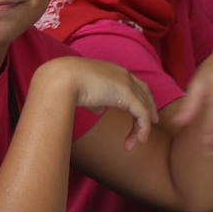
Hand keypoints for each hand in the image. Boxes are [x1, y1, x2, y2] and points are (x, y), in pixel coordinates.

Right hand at [40, 56, 157, 149]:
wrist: (61, 79)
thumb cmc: (63, 84)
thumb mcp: (81, 91)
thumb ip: (94, 100)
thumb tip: (100, 110)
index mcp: (111, 70)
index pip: (132, 84)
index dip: (139, 97)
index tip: (139, 112)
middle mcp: (122, 74)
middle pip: (144, 93)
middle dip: (149, 109)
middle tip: (151, 123)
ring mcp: (126, 83)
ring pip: (144, 106)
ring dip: (142, 126)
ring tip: (139, 141)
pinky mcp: (127, 94)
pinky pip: (142, 114)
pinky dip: (143, 128)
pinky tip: (139, 139)